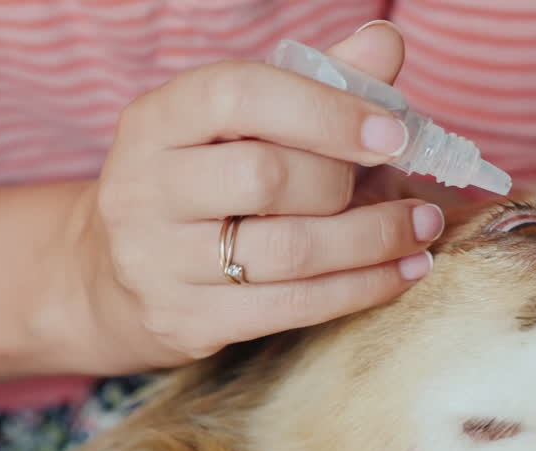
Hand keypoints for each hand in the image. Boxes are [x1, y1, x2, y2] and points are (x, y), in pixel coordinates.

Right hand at [67, 23, 444, 372]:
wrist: (112, 276)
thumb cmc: (200, 183)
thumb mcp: (236, 125)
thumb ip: (313, 84)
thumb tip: (385, 46)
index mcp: (157, 120)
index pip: (239, 97)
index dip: (325, 111)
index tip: (392, 133)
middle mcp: (145, 187)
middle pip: (267, 179)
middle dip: (349, 184)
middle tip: (403, 188)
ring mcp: (158, 261)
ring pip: (288, 251)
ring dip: (373, 241)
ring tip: (423, 230)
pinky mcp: (186, 320)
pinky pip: (292, 306)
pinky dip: (361, 288)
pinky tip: (403, 273)